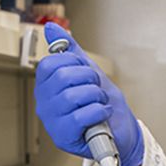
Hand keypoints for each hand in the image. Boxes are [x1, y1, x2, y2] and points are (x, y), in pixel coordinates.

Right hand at [34, 24, 143, 165]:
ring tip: (100, 104)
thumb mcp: (87, 72)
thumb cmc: (102, 103)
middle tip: (97, 90)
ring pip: (72, 96)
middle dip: (89, 79)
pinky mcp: (63, 137)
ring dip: (96, 97)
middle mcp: (44, 104)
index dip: (75, 64)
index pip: (50, 64)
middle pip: (62, 77)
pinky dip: (99, 112)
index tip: (86, 73)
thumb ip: (69, 50)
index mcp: (45, 87)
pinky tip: (102, 115)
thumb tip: (51, 28)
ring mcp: (52, 122)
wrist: (121, 132)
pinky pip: (80, 116)